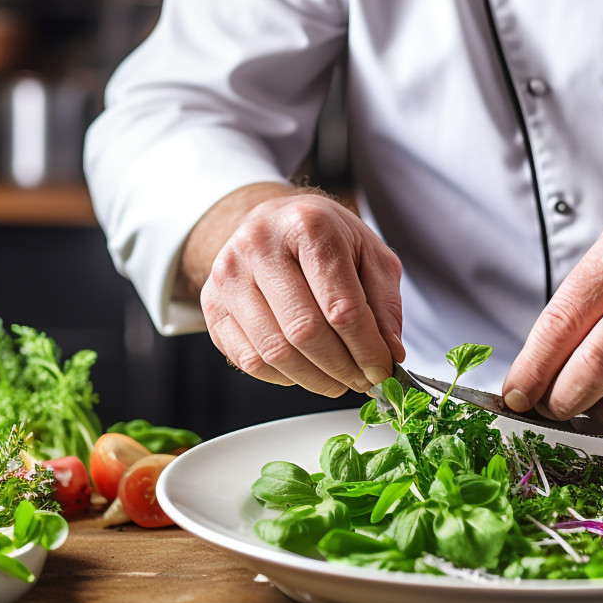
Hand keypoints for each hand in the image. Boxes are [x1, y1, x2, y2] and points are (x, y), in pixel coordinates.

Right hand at [194, 187, 403, 395]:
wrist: (273, 222)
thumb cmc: (325, 238)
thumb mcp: (370, 255)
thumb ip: (385, 304)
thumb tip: (389, 352)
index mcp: (308, 226)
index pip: (341, 306)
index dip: (366, 348)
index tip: (383, 370)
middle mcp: (260, 246)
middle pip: (305, 332)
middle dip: (342, 368)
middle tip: (363, 380)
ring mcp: (229, 276)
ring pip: (274, 352)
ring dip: (314, 379)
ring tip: (339, 380)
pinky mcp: (212, 304)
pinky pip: (248, 360)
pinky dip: (283, 377)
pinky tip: (306, 370)